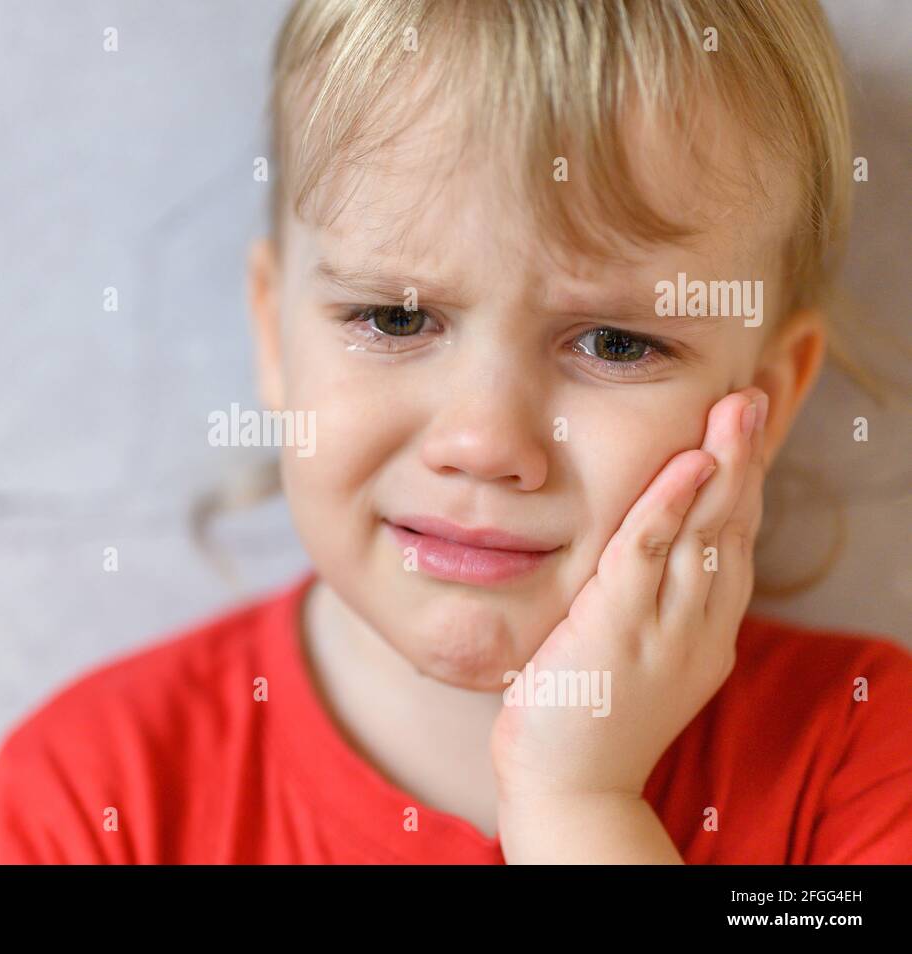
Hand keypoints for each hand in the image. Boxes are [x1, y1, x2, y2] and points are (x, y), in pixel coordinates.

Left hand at [490, 387, 768, 804]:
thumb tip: (639, 553)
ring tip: (737, 410)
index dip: (742, 482)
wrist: (568, 788)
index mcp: (704, 632)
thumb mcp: (630, 652)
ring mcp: (664, 633)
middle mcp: (698, 629)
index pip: (732, 543)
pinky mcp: (618, 633)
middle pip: (732, 529)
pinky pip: (647, 558)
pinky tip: (686, 466)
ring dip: (723, 467)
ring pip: (704, 535)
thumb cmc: (586, 718)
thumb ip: (642, 603)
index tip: (745, 429)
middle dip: (745, 460)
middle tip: (752, 397)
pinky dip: (667, 507)